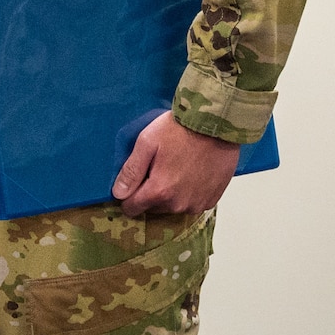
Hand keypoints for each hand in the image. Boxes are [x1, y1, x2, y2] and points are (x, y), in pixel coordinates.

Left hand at [110, 111, 239, 217]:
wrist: (216, 126)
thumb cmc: (180, 130)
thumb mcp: (147, 143)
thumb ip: (131, 171)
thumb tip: (118, 193)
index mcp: (160, 191)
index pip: (132, 208)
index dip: (128, 196)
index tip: (133, 182)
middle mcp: (179, 204)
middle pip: (152, 208)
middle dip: (150, 192)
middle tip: (157, 168)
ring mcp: (197, 204)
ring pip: (172, 207)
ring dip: (169, 194)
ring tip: (174, 168)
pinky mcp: (211, 200)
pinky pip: (191, 203)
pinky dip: (187, 193)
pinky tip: (190, 173)